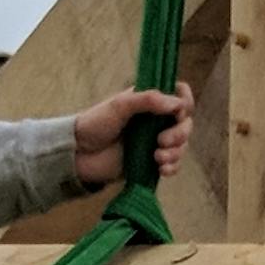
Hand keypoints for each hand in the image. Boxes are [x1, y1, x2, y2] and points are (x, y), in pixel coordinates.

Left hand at [70, 81, 193, 193]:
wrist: (78, 154)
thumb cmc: (95, 124)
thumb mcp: (119, 106)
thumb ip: (148, 100)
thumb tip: (178, 105)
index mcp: (150, 102)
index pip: (179, 95)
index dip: (185, 102)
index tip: (177, 113)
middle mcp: (156, 120)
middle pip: (185, 124)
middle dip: (180, 134)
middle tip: (161, 141)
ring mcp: (154, 142)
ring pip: (181, 145)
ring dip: (175, 153)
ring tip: (157, 158)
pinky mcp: (151, 162)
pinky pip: (173, 164)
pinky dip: (172, 167)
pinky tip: (162, 169)